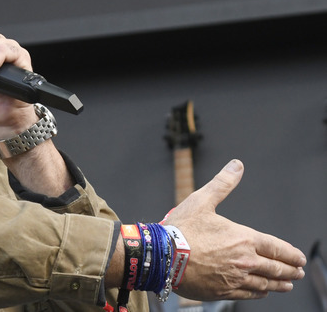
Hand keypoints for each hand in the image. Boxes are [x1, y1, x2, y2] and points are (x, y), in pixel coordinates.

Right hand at [164, 159, 306, 300]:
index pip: (276, 248)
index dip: (290, 254)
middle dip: (290, 271)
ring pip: (264, 284)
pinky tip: (262, 292)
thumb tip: (236, 166)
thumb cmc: (181, 228)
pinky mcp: (223, 292)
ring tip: (286, 285)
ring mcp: (234, 278)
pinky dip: (259, 293)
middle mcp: (244, 261)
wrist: (161, 255)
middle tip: (297, 272)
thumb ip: (222, 184)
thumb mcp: (202, 201)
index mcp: (243, 239)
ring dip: (279, 284)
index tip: (299, 258)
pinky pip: (248, 294)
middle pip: (275, 268)